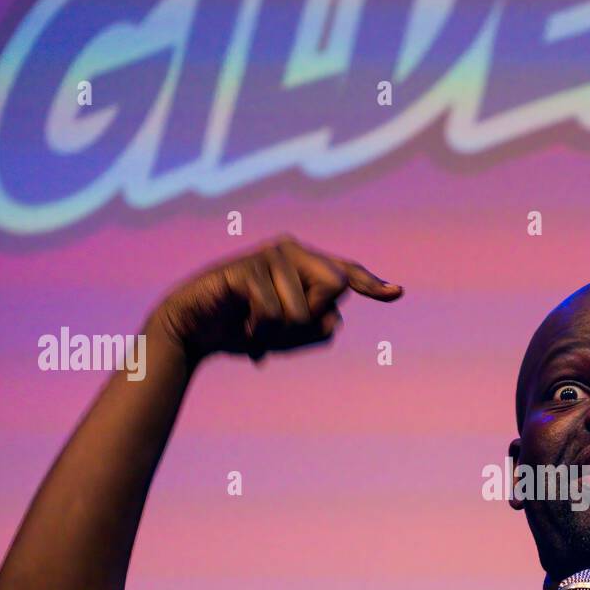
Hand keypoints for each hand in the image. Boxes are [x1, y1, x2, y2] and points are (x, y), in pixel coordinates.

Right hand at [146, 235, 402, 362]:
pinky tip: (241, 327)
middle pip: (337, 287)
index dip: (372, 285)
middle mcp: (290, 251)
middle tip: (278, 327)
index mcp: (305, 265)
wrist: (192, 332)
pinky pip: (271, 313)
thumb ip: (318, 329)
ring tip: (253, 328)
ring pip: (303, 310)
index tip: (397, 294)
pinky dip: (257, 332)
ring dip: (277, 334)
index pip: (346, 273)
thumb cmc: (244, 330)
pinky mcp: (244, 268)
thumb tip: (335, 319)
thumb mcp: (289, 337)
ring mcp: (267, 255)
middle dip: (311, 319)